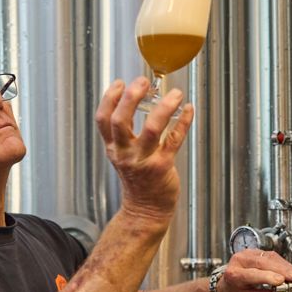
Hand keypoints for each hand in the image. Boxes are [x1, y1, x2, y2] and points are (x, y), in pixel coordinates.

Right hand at [95, 78, 193, 219]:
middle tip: (143, 82)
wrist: (146, 209)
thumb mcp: (122, 155)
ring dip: (164, 107)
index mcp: (113, 148)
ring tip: (175, 94)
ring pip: (152, 129)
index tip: (120, 83)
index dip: (109, 98)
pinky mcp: (163, 166)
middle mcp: (125, 153)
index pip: (103, 119)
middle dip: (131, 97)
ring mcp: (144, 160)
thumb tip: (133, 100)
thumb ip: (124, 132)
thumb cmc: (137, 179)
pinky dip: (183, 122)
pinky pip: (174, 140)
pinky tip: (188, 110)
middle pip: (121, 121)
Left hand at [216, 249, 291, 291]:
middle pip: (262, 262)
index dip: (268, 276)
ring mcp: (247, 254)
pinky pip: (271, 255)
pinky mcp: (256, 251)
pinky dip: (282, 262)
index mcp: (234, 274)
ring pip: (269, 257)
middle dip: (281, 269)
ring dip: (284, 265)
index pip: (252, 274)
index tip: (281, 281)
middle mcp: (239, 261)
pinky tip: (290, 269)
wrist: (227, 283)